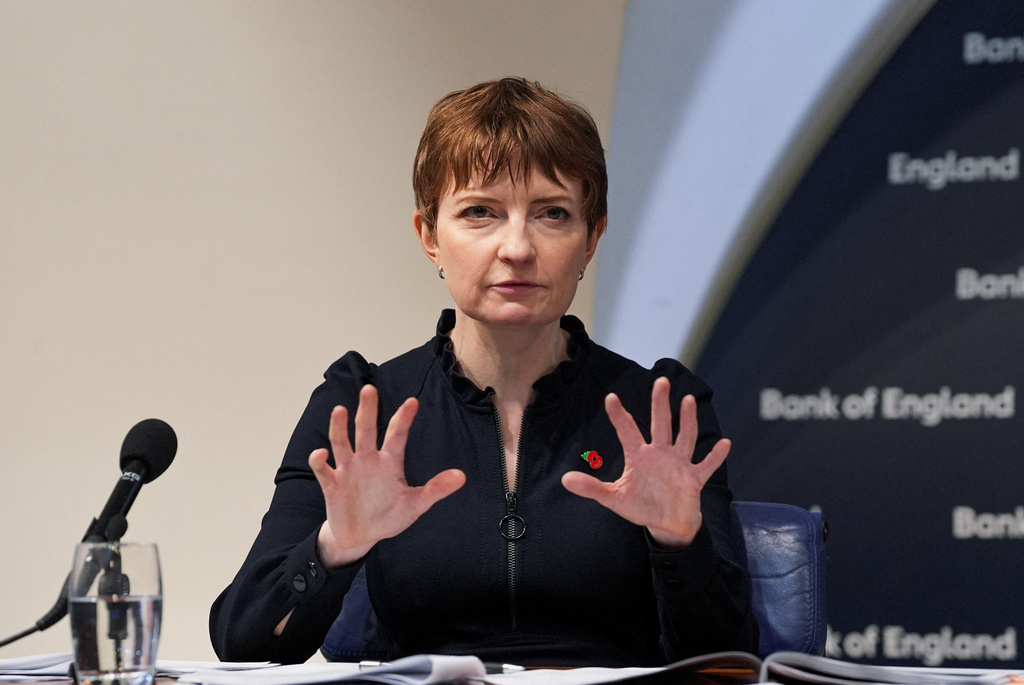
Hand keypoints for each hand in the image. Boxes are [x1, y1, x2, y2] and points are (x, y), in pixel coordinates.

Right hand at [309, 384, 466, 567]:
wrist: (361, 536)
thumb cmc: (388, 516)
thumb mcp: (415, 504)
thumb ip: (436, 489)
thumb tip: (462, 476)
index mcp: (389, 462)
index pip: (397, 435)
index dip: (404, 419)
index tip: (413, 402)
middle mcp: (367, 460)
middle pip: (366, 430)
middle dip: (368, 410)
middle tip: (369, 389)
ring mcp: (348, 470)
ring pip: (342, 442)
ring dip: (339, 427)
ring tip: (340, 410)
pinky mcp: (332, 484)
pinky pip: (323, 469)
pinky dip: (319, 460)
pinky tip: (321, 453)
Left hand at [561, 377, 730, 547]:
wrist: (666, 524)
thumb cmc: (641, 506)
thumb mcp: (613, 498)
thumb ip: (592, 488)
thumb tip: (565, 480)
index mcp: (639, 456)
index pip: (627, 432)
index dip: (619, 416)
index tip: (611, 397)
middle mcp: (660, 454)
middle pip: (660, 424)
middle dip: (660, 404)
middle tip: (660, 381)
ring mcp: (678, 464)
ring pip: (684, 437)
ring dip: (688, 420)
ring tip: (688, 400)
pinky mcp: (693, 479)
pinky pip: (705, 465)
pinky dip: (714, 456)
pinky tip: (724, 443)